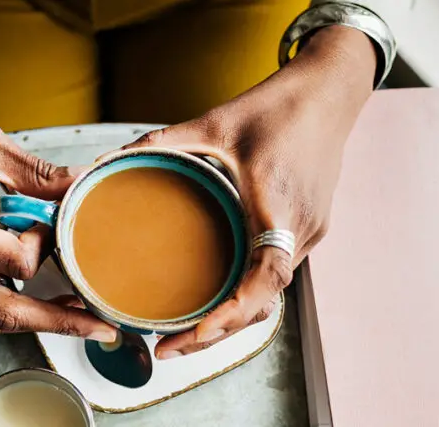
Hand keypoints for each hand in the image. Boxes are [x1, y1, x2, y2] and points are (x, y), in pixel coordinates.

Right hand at [0, 41, 115, 341]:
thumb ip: (36, 173)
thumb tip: (80, 185)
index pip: (13, 263)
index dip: (45, 244)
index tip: (51, 218)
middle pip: (1, 312)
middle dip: (56, 321)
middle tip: (99, 326)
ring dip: (30, 318)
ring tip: (71, 312)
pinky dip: (4, 305)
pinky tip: (31, 295)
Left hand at [119, 26, 376, 357]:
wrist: (329, 92)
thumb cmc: (277, 107)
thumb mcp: (213, 122)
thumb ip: (160, 143)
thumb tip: (109, 160)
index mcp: (277, 205)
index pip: (265, 279)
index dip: (231, 314)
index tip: (193, 336)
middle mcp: (300, 229)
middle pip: (264, 302)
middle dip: (218, 333)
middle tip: (168, 347)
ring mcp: (310, 232)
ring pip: (272, 294)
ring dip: (233, 319)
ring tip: (188, 332)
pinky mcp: (309, 227)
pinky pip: (278, 273)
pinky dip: (248, 295)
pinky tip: (220, 295)